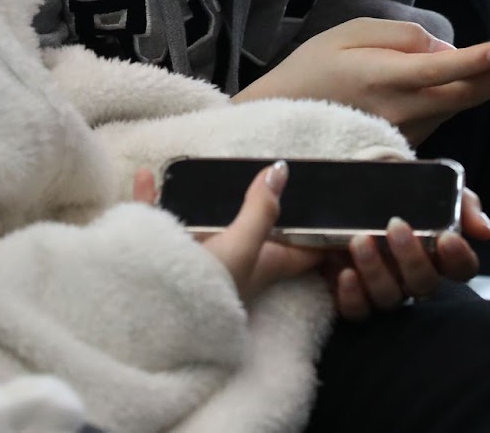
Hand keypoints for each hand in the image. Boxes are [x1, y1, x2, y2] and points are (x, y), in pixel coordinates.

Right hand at [135, 164, 320, 304]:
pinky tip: (146, 176)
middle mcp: (232, 262)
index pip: (305, 252)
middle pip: (254, 232)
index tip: (342, 213)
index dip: (325, 235)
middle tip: (271, 173)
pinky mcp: (158, 254)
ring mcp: (195, 259)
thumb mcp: (242, 246)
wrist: (148, 318)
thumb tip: (281, 170)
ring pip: (202, 222)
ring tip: (203, 172)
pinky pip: (156, 219)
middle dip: (261, 206)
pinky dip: (150, 197)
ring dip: (200, 197)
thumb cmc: (207, 289)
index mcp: (261, 265)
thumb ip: (261, 209)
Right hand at [235, 19, 489, 144]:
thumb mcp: (350, 32)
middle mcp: (405, 110)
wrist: (280, 119)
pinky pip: (443, 111)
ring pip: (458, 103)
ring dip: (489, 80)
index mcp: (389, 79)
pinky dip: (464, 91)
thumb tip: (445, 48)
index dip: (489, 58)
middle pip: (469, 93)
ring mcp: (408, 130)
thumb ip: (400, 36)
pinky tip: (477, 74)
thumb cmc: (311, 68)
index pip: (451, 69)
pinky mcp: (406, 140)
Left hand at [329, 188, 489, 320]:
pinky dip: (352, 297)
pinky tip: (345, 273)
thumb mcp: (422, 177)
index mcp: (435, 250)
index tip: (447, 237)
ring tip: (358, 241)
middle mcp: (411, 274)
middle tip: (395, 226)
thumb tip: (486, 232)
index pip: (462, 268)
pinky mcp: (350, 294)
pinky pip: (357, 312)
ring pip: (390, 299)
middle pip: (425, 285)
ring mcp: (381, 287)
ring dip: (377, 272)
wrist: (339, 180)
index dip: (459, 259)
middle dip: (413, 259)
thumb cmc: (386, 181)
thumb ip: (459, 200)